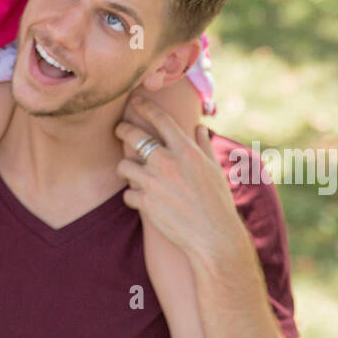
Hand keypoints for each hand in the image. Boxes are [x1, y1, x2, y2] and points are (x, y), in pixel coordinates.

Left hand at [114, 91, 245, 258]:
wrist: (214, 237)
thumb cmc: (218, 202)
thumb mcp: (214, 169)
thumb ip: (203, 145)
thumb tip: (199, 127)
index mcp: (186, 151)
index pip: (160, 119)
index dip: (145, 106)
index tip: (135, 101)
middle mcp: (168, 162)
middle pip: (133, 136)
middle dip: (122, 130)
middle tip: (120, 129)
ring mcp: (154, 183)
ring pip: (124, 165)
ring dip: (126, 168)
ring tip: (131, 172)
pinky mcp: (145, 203)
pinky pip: (127, 193)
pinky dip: (132, 195)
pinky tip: (140, 198)